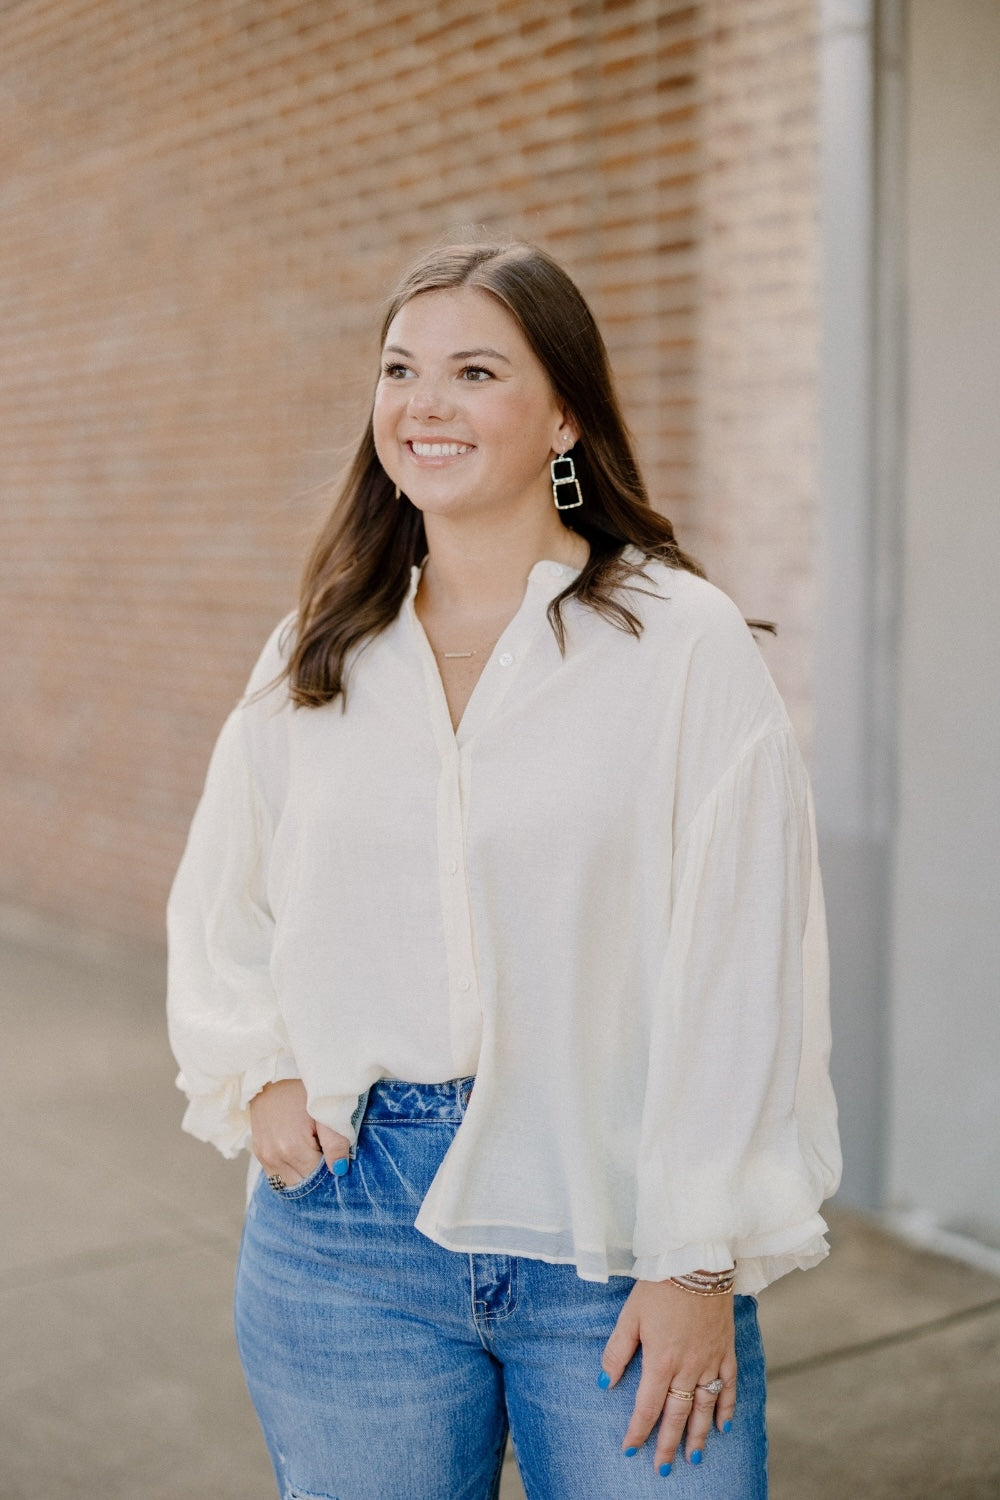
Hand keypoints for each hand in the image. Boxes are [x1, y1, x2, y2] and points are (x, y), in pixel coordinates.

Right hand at [249, 1078, 350, 1184]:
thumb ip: (335, 1142)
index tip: (337, 1159)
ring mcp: (264, 1156)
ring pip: (288, 1182)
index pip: (316, 1178)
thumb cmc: (303, 1090)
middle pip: (302, 1183)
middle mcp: (274, 1157)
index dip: (330, 1172)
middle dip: (316, 1176)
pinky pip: (277, 1175)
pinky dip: (290, 1170)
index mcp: (292, 1148)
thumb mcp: (324, 1111)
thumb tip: (339, 1170)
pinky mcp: (258, 1152)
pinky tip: (299, 1153)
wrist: (273, 1074)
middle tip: (326, 1155)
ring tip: (312, 1152)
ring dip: (302, 1174)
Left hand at [600, 1279, 736, 1471]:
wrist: (697, 1261)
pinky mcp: (726, 1350)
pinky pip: (729, 1386)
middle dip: (668, 1445)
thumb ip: (617, 1352)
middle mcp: (688, 1367)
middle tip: (663, 1469)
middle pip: (677, 1415)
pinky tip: (722, 1426)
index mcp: (660, 1360)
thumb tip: (605, 1383)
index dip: (638, 1430)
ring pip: (704, 1408)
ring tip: (693, 1458)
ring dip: (698, 1435)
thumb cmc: (659, 1285)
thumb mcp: (630, 1316)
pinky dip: (726, 1408)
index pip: (647, 1407)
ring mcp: (710, 1360)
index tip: (630, 1449)